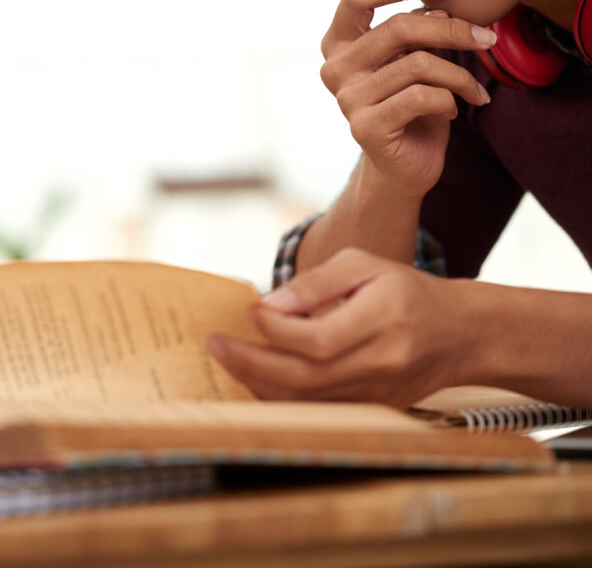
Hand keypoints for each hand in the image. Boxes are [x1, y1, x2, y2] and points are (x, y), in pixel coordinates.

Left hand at [208, 248, 471, 407]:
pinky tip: (255, 378)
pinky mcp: (372, 408)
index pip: (317, 338)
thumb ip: (316, 283)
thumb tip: (270, 304)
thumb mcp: (364, 265)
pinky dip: (281, 397)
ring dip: (258, 383)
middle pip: (305, 376)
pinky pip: (317, 410)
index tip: (248, 312)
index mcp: (384, 318)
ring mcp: (378, 393)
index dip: (275, 330)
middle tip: (215, 345)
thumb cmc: (405, 290)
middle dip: (250, 362)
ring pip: (307, 400)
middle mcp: (382, 362)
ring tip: (226, 360)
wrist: (460, 334)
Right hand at [320, 0, 495, 197]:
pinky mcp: (365, 127)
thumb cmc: (411, 106)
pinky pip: (422, 97)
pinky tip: (451, 111)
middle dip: (452, 30)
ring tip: (473, 90)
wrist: (403, 166)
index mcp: (338, 44)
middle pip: (399, 27)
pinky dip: (449, 101)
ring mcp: (346, 99)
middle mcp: (335, 69)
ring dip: (459, 76)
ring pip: (419, 64)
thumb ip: (414, 32)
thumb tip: (438, 5)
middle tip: (486, 38)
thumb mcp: (411, 59)